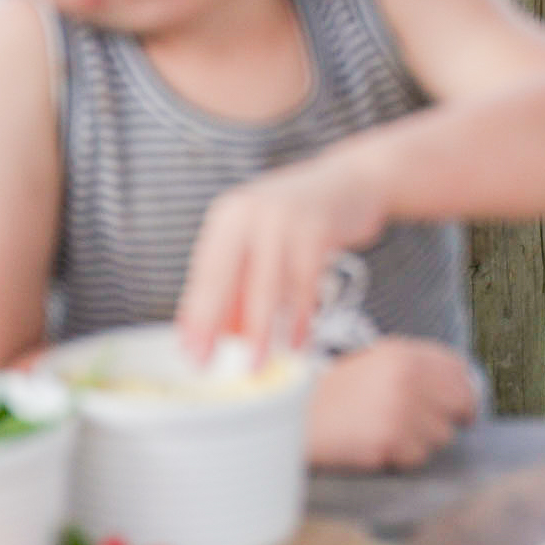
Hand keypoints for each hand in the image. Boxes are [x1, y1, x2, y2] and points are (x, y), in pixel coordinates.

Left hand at [175, 147, 386, 360]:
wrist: (355, 181)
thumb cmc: (302, 218)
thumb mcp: (261, 236)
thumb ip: (237, 276)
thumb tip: (209, 329)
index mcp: (229, 216)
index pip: (205, 273)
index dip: (196, 314)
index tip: (190, 350)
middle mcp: (250, 212)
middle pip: (228, 278)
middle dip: (217, 325)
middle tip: (209, 362)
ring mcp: (284, 218)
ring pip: (267, 286)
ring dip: (262, 330)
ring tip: (256, 363)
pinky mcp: (318, 228)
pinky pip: (304, 284)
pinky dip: (300, 317)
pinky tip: (298, 341)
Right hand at [307, 338, 477, 470]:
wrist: (297, 418)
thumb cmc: (335, 392)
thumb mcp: (374, 361)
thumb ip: (414, 367)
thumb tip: (458, 384)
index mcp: (403, 354)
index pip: (458, 369)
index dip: (462, 388)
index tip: (458, 402)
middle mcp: (407, 378)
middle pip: (460, 402)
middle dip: (454, 417)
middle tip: (439, 426)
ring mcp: (400, 410)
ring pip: (442, 435)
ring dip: (424, 440)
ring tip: (394, 434)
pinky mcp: (390, 441)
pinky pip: (419, 456)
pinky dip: (405, 458)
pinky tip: (382, 447)